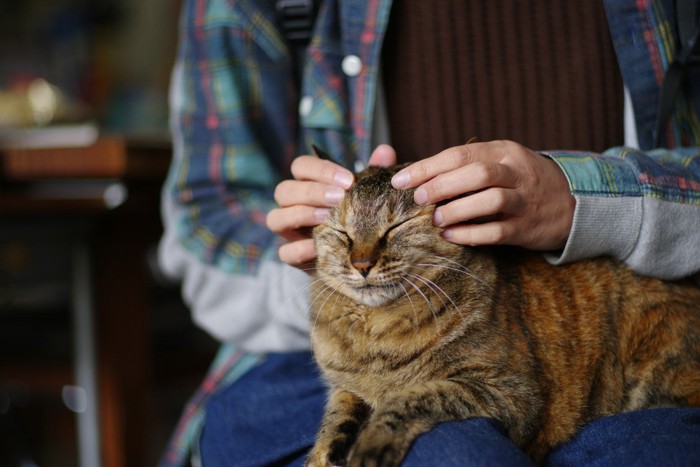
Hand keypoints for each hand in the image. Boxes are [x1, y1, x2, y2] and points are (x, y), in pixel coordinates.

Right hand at [267, 144, 396, 268]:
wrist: (353, 257)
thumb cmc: (355, 217)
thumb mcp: (364, 194)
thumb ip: (372, 172)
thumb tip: (385, 151)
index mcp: (306, 184)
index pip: (301, 166)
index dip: (321, 169)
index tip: (348, 180)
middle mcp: (291, 205)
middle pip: (284, 190)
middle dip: (312, 192)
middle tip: (339, 198)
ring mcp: (287, 231)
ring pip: (275, 217)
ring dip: (301, 215)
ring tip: (327, 217)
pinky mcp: (290, 256)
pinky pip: (284, 252)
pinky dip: (299, 248)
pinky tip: (318, 246)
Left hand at [391, 140, 573, 250]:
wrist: (571, 202)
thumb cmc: (519, 182)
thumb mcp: (498, 162)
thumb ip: (464, 166)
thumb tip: (415, 176)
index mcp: (503, 151)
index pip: (460, 154)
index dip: (427, 167)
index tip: (400, 180)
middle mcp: (516, 172)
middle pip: (477, 173)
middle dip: (442, 186)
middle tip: (417, 199)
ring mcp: (525, 200)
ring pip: (491, 200)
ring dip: (458, 210)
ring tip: (435, 219)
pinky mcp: (528, 227)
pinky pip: (498, 231)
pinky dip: (471, 234)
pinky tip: (450, 236)